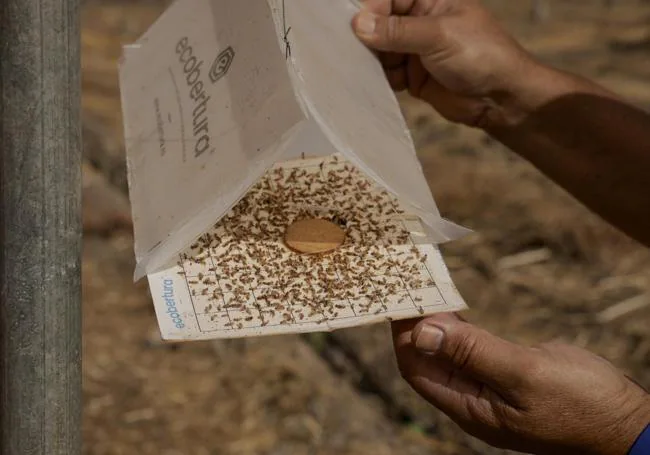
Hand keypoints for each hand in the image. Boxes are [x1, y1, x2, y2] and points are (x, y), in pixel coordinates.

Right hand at [351, 0, 538, 126]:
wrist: (501, 99)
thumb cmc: (481, 55)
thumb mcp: (438, 36)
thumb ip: (398, 30)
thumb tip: (359, 23)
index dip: (370, 9)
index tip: (355, 27)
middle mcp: (419, 20)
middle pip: (379, 22)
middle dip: (366, 37)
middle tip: (351, 52)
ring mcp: (415, 48)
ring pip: (379, 49)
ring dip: (371, 60)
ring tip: (364, 70)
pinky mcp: (412, 75)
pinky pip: (386, 73)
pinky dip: (379, 79)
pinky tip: (376, 84)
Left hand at [393, 313, 649, 454]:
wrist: (625, 423)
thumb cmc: (581, 404)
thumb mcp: (525, 374)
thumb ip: (472, 352)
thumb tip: (423, 331)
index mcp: (469, 408)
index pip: (417, 367)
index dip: (404, 333)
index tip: (399, 296)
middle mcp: (471, 400)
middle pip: (428, 358)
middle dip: (415, 323)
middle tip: (410, 283)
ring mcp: (488, 388)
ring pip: (447, 352)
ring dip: (435, 322)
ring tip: (424, 288)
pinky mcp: (505, 375)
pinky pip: (470, 350)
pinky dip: (458, 328)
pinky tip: (452, 308)